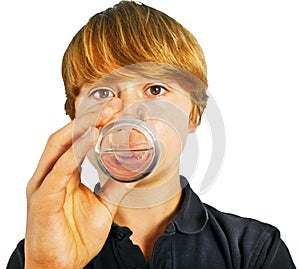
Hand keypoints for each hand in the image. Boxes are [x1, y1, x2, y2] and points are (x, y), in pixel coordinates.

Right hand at [24, 99, 132, 268]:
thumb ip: (115, 187)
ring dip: (81, 127)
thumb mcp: (102, 207)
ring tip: (102, 113)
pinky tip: (90, 137)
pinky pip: (59, 169)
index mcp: (62, 174)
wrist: (60, 266)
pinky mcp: (43, 199)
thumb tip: (134, 171)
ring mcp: (44, 185)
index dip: (94, 123)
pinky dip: (75, 150)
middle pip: (67, 136)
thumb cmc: (75, 237)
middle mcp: (50, 174)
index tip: (115, 109)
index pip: (76, 141)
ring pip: (59, 146)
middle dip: (89, 117)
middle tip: (111, 103)